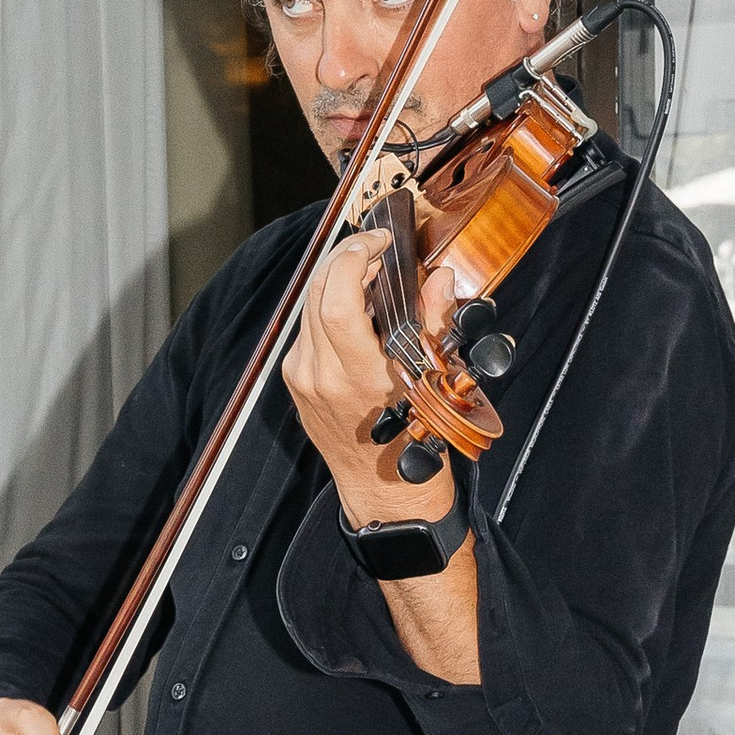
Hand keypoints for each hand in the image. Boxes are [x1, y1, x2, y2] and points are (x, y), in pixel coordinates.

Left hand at [281, 233, 458, 520]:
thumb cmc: (415, 442)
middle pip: (317, 291)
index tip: (378, 242)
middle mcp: (321, 374)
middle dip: (345, 259)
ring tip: (368, 272)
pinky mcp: (295, 381)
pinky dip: (328, 307)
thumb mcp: (434, 381)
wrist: (385, 491)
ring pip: (308, 306)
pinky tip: (355, 306)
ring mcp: (302, 378)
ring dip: (335, 280)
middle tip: (374, 249)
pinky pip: (306, 329)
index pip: (336, 298)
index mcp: (358, 375)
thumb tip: (439, 278)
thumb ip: (433, 322)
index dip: (353, 258)